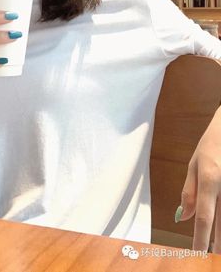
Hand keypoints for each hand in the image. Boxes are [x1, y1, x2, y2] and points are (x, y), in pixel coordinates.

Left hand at [177, 108, 220, 252]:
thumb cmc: (213, 143)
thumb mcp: (195, 162)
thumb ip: (190, 191)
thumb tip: (185, 218)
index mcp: (210, 179)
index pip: (205, 216)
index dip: (201, 238)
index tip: (197, 254)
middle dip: (218, 244)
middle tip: (212, 260)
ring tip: (219, 249)